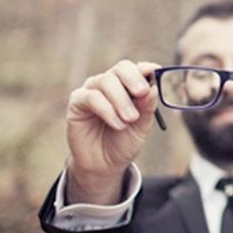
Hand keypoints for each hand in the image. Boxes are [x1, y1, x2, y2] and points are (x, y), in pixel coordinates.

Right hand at [66, 60, 160, 203]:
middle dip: (134, 79)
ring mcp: (92, 91)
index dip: (146, 69)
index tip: (155, 73)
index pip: (137, 69)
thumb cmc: (124, 142)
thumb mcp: (141, 126)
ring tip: (130, 120)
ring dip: (121, 100)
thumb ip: (147, 107)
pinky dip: (107, 110)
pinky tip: (117, 124)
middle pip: (122, 68)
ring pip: (106, 81)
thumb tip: (153, 87)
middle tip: (142, 93)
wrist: (105, 164)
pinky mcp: (78, 102)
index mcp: (128, 86)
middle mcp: (110, 84)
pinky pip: (92, 97)